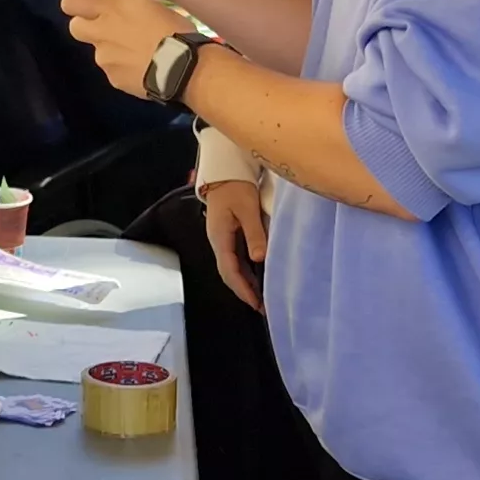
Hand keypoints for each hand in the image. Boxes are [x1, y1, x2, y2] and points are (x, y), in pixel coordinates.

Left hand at [60, 0, 192, 98]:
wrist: (181, 67)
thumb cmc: (170, 28)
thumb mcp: (152, 2)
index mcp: (110, 11)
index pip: (70, 1)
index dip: (76, 2)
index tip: (89, 4)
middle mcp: (100, 34)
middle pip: (75, 27)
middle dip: (86, 26)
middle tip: (110, 27)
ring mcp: (104, 59)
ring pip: (96, 49)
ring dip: (110, 47)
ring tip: (137, 49)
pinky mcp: (112, 78)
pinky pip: (111, 69)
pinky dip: (122, 66)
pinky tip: (141, 64)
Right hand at [199, 177, 269, 310]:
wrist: (225, 173)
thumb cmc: (236, 188)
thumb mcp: (247, 209)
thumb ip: (254, 233)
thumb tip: (259, 258)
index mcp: (220, 237)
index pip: (229, 270)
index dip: (243, 288)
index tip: (256, 302)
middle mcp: (218, 242)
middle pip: (229, 274)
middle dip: (243, 291)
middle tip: (261, 307)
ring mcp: (222, 240)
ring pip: (232, 269)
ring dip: (245, 284)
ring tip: (261, 298)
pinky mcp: (228, 237)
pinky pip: (235, 260)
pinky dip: (245, 273)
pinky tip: (257, 279)